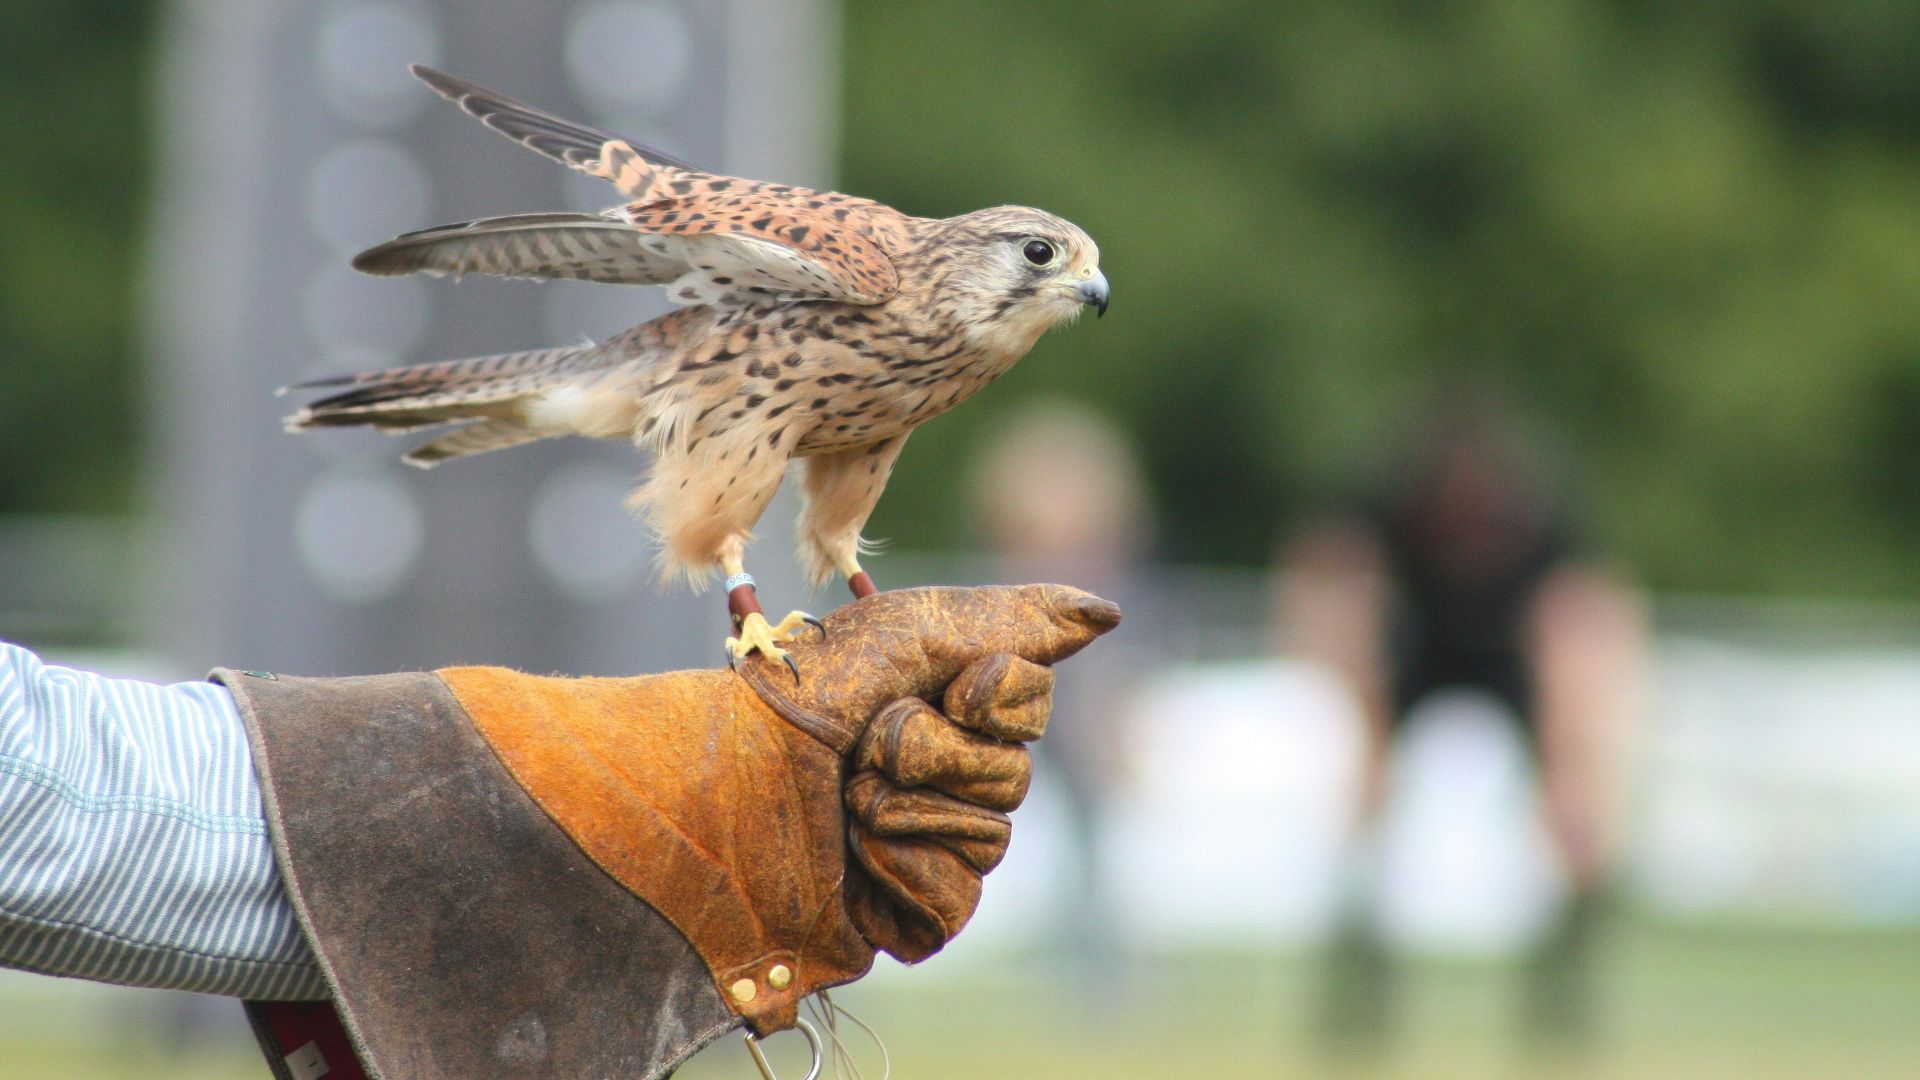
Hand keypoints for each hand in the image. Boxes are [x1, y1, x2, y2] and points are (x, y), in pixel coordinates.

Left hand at [439, 584, 1118, 1034]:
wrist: (713, 787)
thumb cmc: (797, 697)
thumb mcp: (908, 632)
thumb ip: (1017, 622)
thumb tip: (1110, 614)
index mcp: (945, 704)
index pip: (1029, 701)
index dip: (990, 692)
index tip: (941, 683)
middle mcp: (945, 772)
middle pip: (1013, 771)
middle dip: (931, 749)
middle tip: (863, 745)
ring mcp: (930, 845)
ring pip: (991, 835)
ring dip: (905, 806)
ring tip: (841, 800)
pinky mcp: (907, 911)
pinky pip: (955, 896)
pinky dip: (898, 867)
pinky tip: (850, 854)